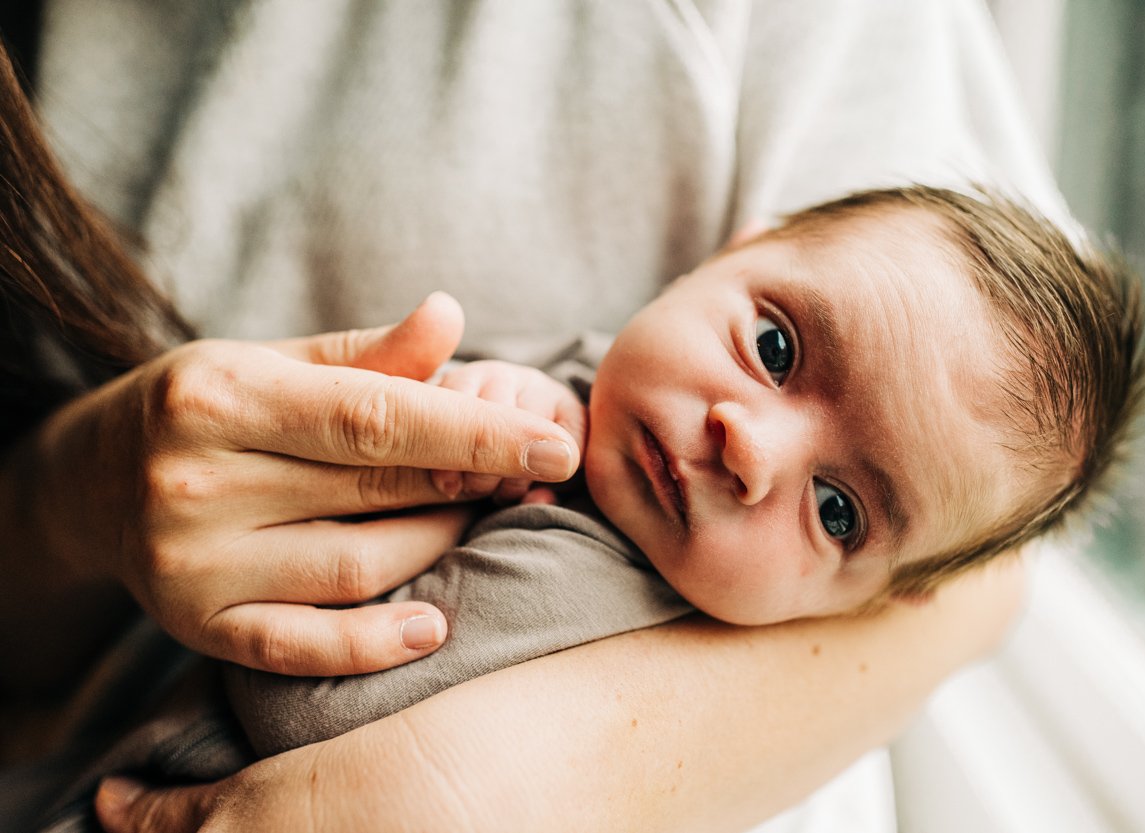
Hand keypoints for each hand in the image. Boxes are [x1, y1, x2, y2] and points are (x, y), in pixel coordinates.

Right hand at [23, 293, 580, 675]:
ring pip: (358, 568)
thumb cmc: (207, 408)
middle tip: (528, 477)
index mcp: (221, 394)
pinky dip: (373, 645)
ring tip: (474, 517)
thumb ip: (368, 354)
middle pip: (375, 492)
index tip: (555, 443)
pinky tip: (430, 626)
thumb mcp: (273, 362)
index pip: (374, 417)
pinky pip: (301, 646)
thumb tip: (451, 315)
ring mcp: (191, 563)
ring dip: (439, 546)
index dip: (475, 431)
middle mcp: (195, 481)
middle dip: (470, 484)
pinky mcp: (195, 626)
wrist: (89, 480)